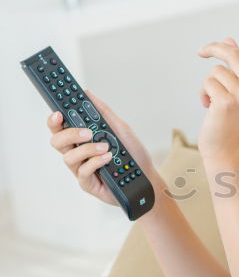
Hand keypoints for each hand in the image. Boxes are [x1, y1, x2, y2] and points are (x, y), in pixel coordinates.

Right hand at [48, 92, 154, 207]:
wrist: (146, 175)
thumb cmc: (132, 152)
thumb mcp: (120, 127)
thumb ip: (103, 112)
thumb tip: (87, 93)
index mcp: (81, 138)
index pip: (59, 127)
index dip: (54, 120)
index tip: (58, 113)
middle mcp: (77, 152)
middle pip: (57, 141)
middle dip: (69, 134)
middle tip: (87, 132)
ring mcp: (81, 168)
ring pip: (68, 157)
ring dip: (87, 149)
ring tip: (105, 147)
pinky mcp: (87, 183)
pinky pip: (82, 172)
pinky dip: (95, 162)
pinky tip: (107, 158)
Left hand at [197, 12, 238, 161]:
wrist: (226, 149)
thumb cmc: (231, 119)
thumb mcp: (238, 90)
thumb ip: (236, 67)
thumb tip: (228, 41)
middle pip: (232, 52)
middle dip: (213, 49)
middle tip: (202, 52)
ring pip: (216, 71)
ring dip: (209, 84)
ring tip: (215, 102)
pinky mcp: (228, 102)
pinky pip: (208, 82)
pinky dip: (203, 94)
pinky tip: (210, 108)